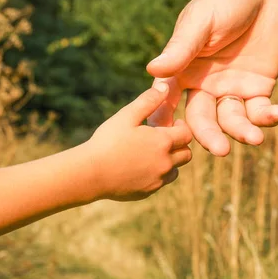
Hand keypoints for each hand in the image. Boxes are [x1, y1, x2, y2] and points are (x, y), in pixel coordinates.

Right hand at [87, 82, 192, 200]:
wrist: (90, 173)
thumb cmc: (107, 141)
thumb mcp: (126, 116)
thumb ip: (148, 100)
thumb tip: (165, 86)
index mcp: (163, 142)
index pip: (187, 134)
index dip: (181, 127)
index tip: (172, 124)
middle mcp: (166, 163)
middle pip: (187, 154)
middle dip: (179, 145)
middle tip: (164, 138)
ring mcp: (158, 180)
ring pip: (175, 170)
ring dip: (170, 161)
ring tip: (152, 153)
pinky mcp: (148, 192)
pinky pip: (161, 182)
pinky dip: (157, 174)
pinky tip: (140, 166)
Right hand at [146, 0, 277, 155]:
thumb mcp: (200, 22)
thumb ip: (180, 48)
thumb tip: (152, 70)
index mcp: (182, 70)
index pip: (168, 100)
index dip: (164, 118)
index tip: (164, 137)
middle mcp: (204, 85)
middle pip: (202, 118)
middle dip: (209, 135)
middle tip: (219, 150)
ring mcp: (231, 88)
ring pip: (231, 119)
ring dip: (241, 131)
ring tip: (254, 137)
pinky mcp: (258, 88)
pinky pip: (259, 110)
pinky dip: (267, 117)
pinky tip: (276, 114)